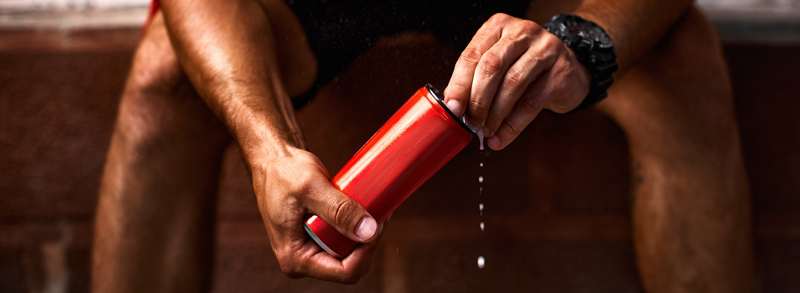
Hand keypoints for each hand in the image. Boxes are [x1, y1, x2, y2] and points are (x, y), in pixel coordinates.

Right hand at [249, 146, 384, 283]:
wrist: (271, 161)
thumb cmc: (283, 172)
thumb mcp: (311, 188)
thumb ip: (340, 210)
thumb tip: (369, 231)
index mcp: (295, 258)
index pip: (345, 271)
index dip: (367, 250)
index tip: (378, 221)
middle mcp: (302, 260)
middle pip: (350, 264)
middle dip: (367, 239)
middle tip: (378, 209)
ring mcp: (310, 249)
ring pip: (350, 251)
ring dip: (363, 231)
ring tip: (371, 205)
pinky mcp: (316, 237)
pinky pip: (343, 239)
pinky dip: (356, 224)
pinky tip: (363, 206)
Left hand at [444, 13, 591, 149]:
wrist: (570, 72)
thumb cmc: (525, 70)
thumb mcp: (500, 65)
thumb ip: (477, 79)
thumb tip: (455, 108)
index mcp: (499, 26)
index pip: (472, 55)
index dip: (459, 84)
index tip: (453, 109)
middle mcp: (523, 31)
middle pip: (491, 67)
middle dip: (477, 100)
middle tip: (471, 123)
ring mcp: (546, 48)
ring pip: (512, 84)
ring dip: (495, 114)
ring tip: (485, 132)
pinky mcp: (562, 71)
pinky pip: (532, 102)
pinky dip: (513, 125)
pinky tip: (501, 138)